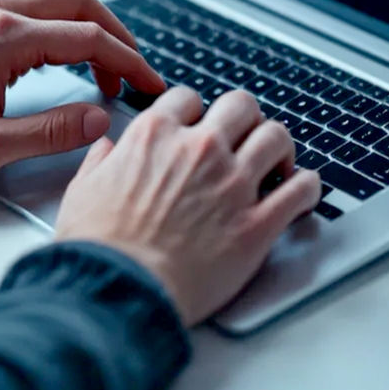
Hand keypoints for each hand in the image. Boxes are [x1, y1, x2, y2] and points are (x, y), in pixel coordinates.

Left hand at [0, 0, 165, 183]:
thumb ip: (51, 132)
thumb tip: (97, 121)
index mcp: (3, 37)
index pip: (89, 36)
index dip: (129, 62)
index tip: (148, 83)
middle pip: (79, 0)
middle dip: (117, 34)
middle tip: (135, 71)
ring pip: (56, 0)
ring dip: (89, 29)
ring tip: (104, 72)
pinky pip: (31, 9)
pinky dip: (60, 29)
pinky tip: (63, 61)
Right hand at [55, 87, 321, 324]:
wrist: (121, 291)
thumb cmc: (98, 249)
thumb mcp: (82, 192)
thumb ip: (99, 163)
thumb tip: (107, 149)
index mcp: (155, 136)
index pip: (187, 98)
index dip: (195, 110)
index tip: (199, 124)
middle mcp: (199, 150)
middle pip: (241, 105)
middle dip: (245, 118)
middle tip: (245, 136)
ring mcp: (232, 183)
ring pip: (276, 136)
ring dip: (280, 146)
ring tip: (279, 162)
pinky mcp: (257, 223)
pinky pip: (300, 189)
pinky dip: (307, 186)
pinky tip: (303, 192)